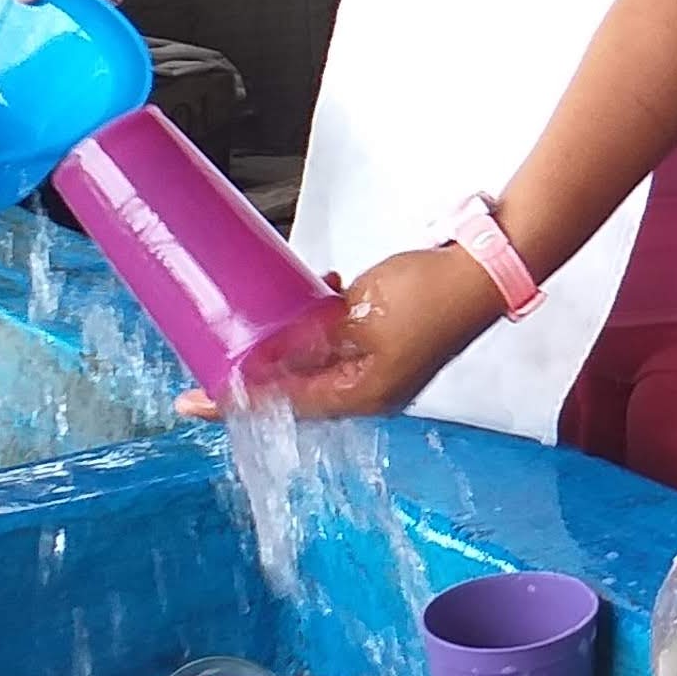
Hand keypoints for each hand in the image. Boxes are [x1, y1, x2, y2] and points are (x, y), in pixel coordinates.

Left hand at [232, 245, 498, 423]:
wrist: (484, 269)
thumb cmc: (430, 295)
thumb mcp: (357, 316)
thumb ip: (308, 339)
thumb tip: (264, 360)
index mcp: (361, 395)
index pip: (282, 406)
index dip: (233, 403)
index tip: (192, 403)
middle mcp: (368, 390)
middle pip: (293, 393)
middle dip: (253, 378)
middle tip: (210, 366)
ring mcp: (379, 367)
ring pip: (313, 366)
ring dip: (284, 347)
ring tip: (254, 328)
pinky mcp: (387, 343)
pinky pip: (336, 343)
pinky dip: (315, 326)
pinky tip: (313, 295)